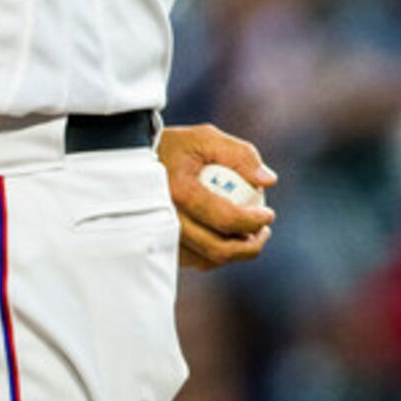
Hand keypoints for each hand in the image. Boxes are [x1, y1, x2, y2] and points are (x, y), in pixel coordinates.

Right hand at [157, 122, 277, 270]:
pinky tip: (225, 238)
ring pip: (207, 260)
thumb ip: (240, 154)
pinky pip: (194, 261)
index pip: (227, 219)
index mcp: (178, 192)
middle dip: (251, 246)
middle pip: (218, 249)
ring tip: (250, 235)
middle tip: (263, 232)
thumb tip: (268, 180)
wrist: (132, 159)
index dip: (255, 221)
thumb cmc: (173, 146)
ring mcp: (160, 236)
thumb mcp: (204, 138)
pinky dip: (215, 255)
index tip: (269, 214)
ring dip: (235, 253)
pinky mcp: (159, 245)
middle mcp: (166, 219)